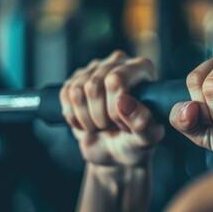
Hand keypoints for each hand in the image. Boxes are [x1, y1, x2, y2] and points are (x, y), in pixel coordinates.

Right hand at [60, 51, 164, 167]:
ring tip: (101, 124)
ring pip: (77, 92)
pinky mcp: (76, 79)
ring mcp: (95, 69)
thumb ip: (143, 122)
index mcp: (141, 68)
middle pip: (93, 86)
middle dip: (100, 116)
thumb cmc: (135, 140)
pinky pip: (65, 95)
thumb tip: (124, 102)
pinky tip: (87, 120)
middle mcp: (118, 62)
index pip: (115, 81)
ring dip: (86, 118)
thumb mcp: (147, 137)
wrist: (115, 149)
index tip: (122, 122)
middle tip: (111, 125)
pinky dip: (73, 116)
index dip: (114, 109)